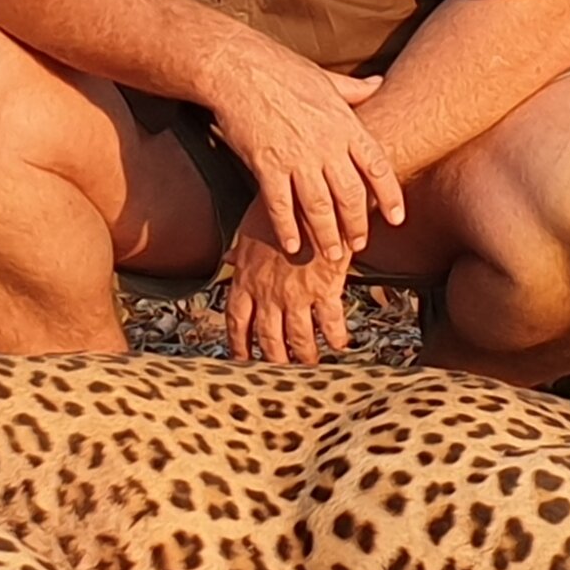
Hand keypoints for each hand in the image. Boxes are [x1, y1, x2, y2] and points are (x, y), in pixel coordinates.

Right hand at [200, 39, 405, 262]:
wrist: (239, 68)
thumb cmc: (282, 70)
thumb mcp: (326, 78)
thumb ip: (355, 89)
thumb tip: (379, 83)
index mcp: (344, 124)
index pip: (377, 168)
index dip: (390, 196)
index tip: (397, 218)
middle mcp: (326, 145)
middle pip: (351, 196)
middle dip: (357, 225)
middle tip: (359, 245)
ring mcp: (297, 157)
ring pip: (319, 208)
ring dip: (327, 236)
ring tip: (331, 255)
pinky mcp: (266, 165)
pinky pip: (280, 206)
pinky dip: (287, 228)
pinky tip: (291, 244)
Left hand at [224, 209, 352, 363]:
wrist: (309, 195)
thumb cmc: (279, 206)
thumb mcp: (250, 225)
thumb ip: (241, 249)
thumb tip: (228, 257)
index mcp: (246, 279)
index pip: (237, 321)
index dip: (239, 344)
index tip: (241, 359)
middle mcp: (268, 293)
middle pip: (268, 338)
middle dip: (274, 359)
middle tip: (279, 374)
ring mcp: (296, 294)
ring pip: (298, 338)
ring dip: (305, 355)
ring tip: (311, 364)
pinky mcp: (324, 288)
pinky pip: (330, 322)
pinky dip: (336, 336)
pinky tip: (341, 343)